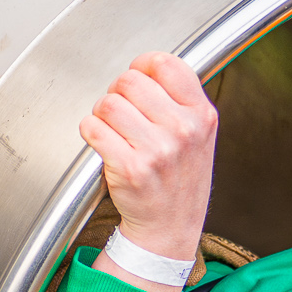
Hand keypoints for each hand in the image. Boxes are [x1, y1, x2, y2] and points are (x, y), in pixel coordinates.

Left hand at [77, 52, 217, 288]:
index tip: (137, 80)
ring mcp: (158, 150)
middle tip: (123, 114)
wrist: (169, 227)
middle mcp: (183, 130)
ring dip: (102, 115)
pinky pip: (92, 128)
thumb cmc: (179, 178)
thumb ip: (180, 98)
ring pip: (107, 103)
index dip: (141, 67)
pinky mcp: (131, 168)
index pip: (164, 63)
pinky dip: (90, 132)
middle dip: (117, 94)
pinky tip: (104, 144)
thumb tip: (146, 66)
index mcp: (201, 114)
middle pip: (128, 81)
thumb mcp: (199, 134)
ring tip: (114, 132)